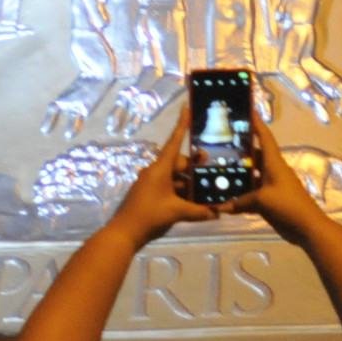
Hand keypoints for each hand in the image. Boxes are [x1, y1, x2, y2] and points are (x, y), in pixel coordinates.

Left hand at [102, 121, 228, 240]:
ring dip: (190, 183)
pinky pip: (170, 187)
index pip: (174, 141)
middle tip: (213, 172)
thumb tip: (217, 212)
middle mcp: (155, 172)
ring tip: (208, 191)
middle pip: (179, 163)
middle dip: (195, 167)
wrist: (124, 233)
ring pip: (176, 177)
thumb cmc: (149, 216)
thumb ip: (199, 211)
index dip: (182, 124)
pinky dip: (182, 192)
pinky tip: (195, 203)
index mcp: (160, 168)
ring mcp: (152, 183)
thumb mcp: (176, 212)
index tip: (186, 107)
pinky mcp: (151, 195)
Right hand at [232, 107, 332, 239]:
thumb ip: (239, 202)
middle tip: (220, 143)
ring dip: (238, 174)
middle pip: (254, 155)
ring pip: (252, 175)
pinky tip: (225, 198)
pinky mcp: (270, 201)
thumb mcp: (262, 200)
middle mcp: (272, 171)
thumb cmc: (288, 205)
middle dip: (240, 149)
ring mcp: (271, 186)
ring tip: (218, 169)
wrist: (307, 227)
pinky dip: (240, 195)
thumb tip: (219, 206)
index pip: (264, 137)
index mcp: (274, 163)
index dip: (256, 123)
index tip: (246, 109)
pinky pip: (251, 194)